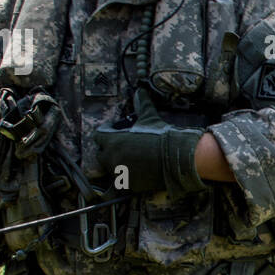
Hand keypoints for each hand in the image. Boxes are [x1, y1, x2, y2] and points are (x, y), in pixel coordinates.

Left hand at [93, 88, 208, 195]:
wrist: (176, 156)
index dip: (105, 132)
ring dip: (118, 163)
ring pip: (112, 168)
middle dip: (108, 150)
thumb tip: (140, 91)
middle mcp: (112, 158)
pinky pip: (124, 180)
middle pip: (101, 155)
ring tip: (130, 158)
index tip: (113, 131)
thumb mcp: (149, 117)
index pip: (98, 136)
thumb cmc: (161, 136)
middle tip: (121, 146)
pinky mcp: (130, 184)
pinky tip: (139, 169)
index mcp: (113, 141)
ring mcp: (121, 172)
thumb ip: (141, 104)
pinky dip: (129, 175)